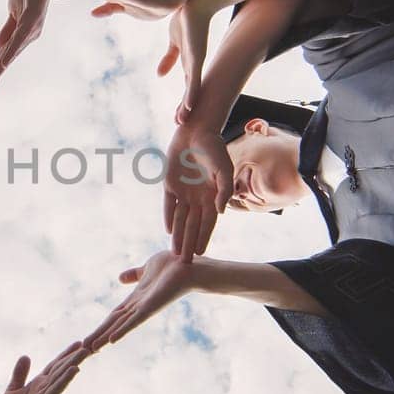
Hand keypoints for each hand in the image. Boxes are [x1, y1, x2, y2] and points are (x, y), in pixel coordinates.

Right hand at [0, 0, 60, 87]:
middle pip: (9, 57)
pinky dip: (11, 49)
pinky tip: (4, 60)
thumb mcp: (13, 12)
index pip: (6, 54)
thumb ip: (8, 31)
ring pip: (13, 50)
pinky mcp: (33, 17)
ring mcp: (33, 27)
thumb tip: (0, 49)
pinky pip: (19, 36)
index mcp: (24, 33)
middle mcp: (30, 34)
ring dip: (1, 66)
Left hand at [0, 342, 88, 393]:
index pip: (55, 364)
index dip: (66, 353)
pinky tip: (74, 369)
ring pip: (62, 375)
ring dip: (73, 362)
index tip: (79, 342)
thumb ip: (20, 374)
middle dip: (75, 354)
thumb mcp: (13, 390)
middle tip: (91, 343)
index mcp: (39, 383)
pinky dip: (65, 378)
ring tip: (86, 350)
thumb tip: (26, 355)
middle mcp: (46, 387)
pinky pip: (56, 389)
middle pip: (63, 367)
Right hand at [84, 252, 206, 350]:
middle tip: (83, 350)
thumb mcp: (147, 268)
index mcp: (136, 299)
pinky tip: (110, 341)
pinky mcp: (151, 307)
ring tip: (91, 349)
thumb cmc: (174, 265)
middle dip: (98, 335)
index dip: (100, 326)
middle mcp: (138, 307)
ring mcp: (145, 308)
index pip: (114, 315)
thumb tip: (120, 278)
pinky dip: (122, 331)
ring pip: (120, 325)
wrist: (191, 265)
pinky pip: (134, 321)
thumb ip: (134, 275)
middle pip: (113, 324)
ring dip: (104, 337)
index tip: (88, 337)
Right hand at [155, 3, 218, 121]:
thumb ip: (168, 59)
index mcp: (189, 64)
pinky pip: (194, 78)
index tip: (177, 116)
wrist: (194, 4)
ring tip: (182, 120)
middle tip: (179, 124)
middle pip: (191, 92)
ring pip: (193, 90)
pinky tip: (188, 104)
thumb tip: (159, 74)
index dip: (182, 102)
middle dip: (185, 109)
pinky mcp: (196, 57)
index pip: (186, 88)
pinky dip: (191, 92)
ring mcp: (196, 63)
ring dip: (187, 105)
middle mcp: (194, 66)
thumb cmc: (186, 20)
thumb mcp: (173, 43)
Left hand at [163, 124, 232, 259]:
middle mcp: (198, 197)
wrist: (197, 131)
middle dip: (189, 242)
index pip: (208, 222)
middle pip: (193, 225)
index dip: (204, 237)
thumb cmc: (215, 148)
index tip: (201, 253)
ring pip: (180, 218)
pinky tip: (168, 230)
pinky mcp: (170, 184)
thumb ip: (225, 190)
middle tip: (186, 262)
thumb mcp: (224, 169)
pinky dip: (168, 217)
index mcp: (213, 196)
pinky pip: (169, 204)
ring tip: (176, 252)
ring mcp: (184, 192)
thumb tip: (221, 212)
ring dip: (178, 235)